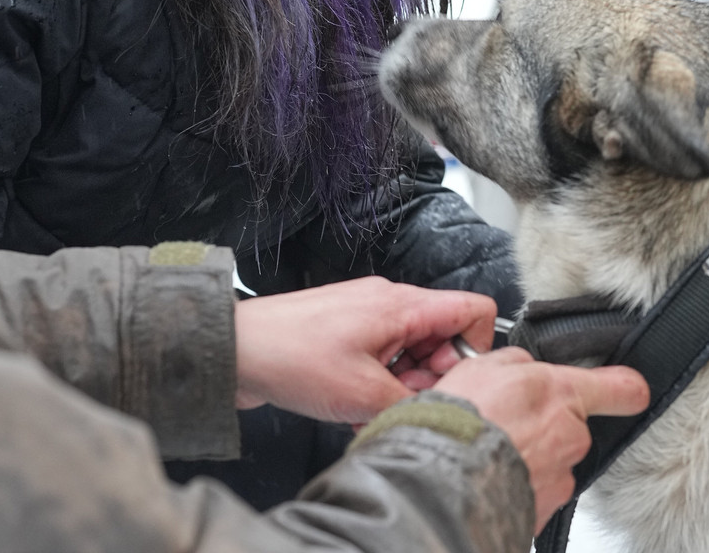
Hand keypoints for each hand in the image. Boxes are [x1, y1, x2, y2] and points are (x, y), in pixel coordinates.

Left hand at [234, 277, 496, 422]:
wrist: (234, 349)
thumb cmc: (289, 356)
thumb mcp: (363, 395)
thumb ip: (414, 400)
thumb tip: (442, 406)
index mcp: (403, 305)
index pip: (474, 310)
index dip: (474, 349)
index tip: (450, 381)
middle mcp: (390, 302)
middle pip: (443, 335)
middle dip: (432, 375)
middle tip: (404, 400)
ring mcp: (368, 314)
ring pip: (413, 349)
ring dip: (402, 382)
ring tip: (372, 406)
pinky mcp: (347, 330)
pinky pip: (384, 355)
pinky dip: (379, 381)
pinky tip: (354, 404)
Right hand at [434, 348, 649, 532]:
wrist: (440, 480)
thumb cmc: (458, 422)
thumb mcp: (482, 366)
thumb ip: (517, 362)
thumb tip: (525, 366)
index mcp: (561, 394)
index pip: (623, 389)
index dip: (627, 389)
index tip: (629, 390)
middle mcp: (570, 436)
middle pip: (574, 427)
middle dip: (546, 424)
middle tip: (507, 421)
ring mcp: (560, 476)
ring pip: (553, 460)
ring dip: (528, 455)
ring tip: (491, 449)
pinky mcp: (545, 509)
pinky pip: (537, 489)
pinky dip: (518, 482)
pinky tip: (490, 472)